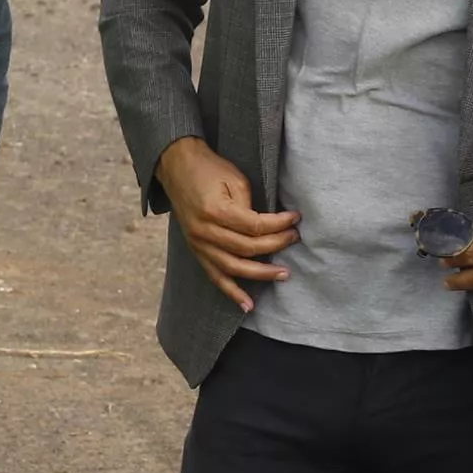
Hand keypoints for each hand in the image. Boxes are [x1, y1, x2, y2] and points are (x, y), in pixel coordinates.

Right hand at [155, 137, 297, 311]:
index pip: (255, 226)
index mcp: (216, 211)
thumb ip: (250, 205)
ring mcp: (199, 244)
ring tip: (283, 274)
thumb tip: (268, 227)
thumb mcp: (234, 179)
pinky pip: (215, 277)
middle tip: (294, 240)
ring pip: (234, 268)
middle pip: (247, 248)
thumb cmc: (209, 169)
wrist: (177, 167)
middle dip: (276, 246)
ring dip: (261, 274)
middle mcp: (205, 231)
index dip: (279, 225)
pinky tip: (248, 305)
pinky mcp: (196, 251)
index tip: (295, 219)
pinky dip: (231, 292)